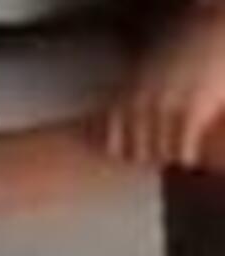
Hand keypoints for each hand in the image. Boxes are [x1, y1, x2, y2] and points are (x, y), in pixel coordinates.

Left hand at [106, 3, 224, 167]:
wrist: (207, 27)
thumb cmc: (178, 48)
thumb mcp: (144, 70)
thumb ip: (133, 93)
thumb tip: (117, 115)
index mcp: (128, 94)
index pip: (114, 140)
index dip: (123, 153)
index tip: (130, 158)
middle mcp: (142, 105)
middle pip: (137, 150)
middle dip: (147, 158)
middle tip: (156, 163)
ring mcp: (166, 109)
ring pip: (160, 152)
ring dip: (168, 159)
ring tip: (175, 160)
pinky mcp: (192, 112)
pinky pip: (183, 149)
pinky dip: (186, 157)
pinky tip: (191, 160)